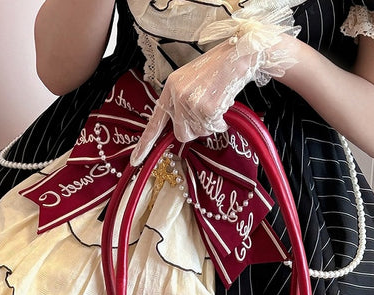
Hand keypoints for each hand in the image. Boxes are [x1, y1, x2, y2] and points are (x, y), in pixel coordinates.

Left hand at [130, 8, 299, 164]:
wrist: (238, 54)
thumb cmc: (218, 69)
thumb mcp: (192, 82)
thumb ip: (182, 103)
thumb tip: (183, 129)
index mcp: (171, 88)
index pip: (155, 122)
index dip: (145, 143)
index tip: (135, 161)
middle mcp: (177, 95)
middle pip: (182, 134)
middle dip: (196, 130)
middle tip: (207, 112)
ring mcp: (190, 101)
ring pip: (199, 132)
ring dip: (211, 124)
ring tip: (217, 102)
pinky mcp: (206, 106)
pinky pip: (214, 127)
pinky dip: (222, 121)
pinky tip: (224, 104)